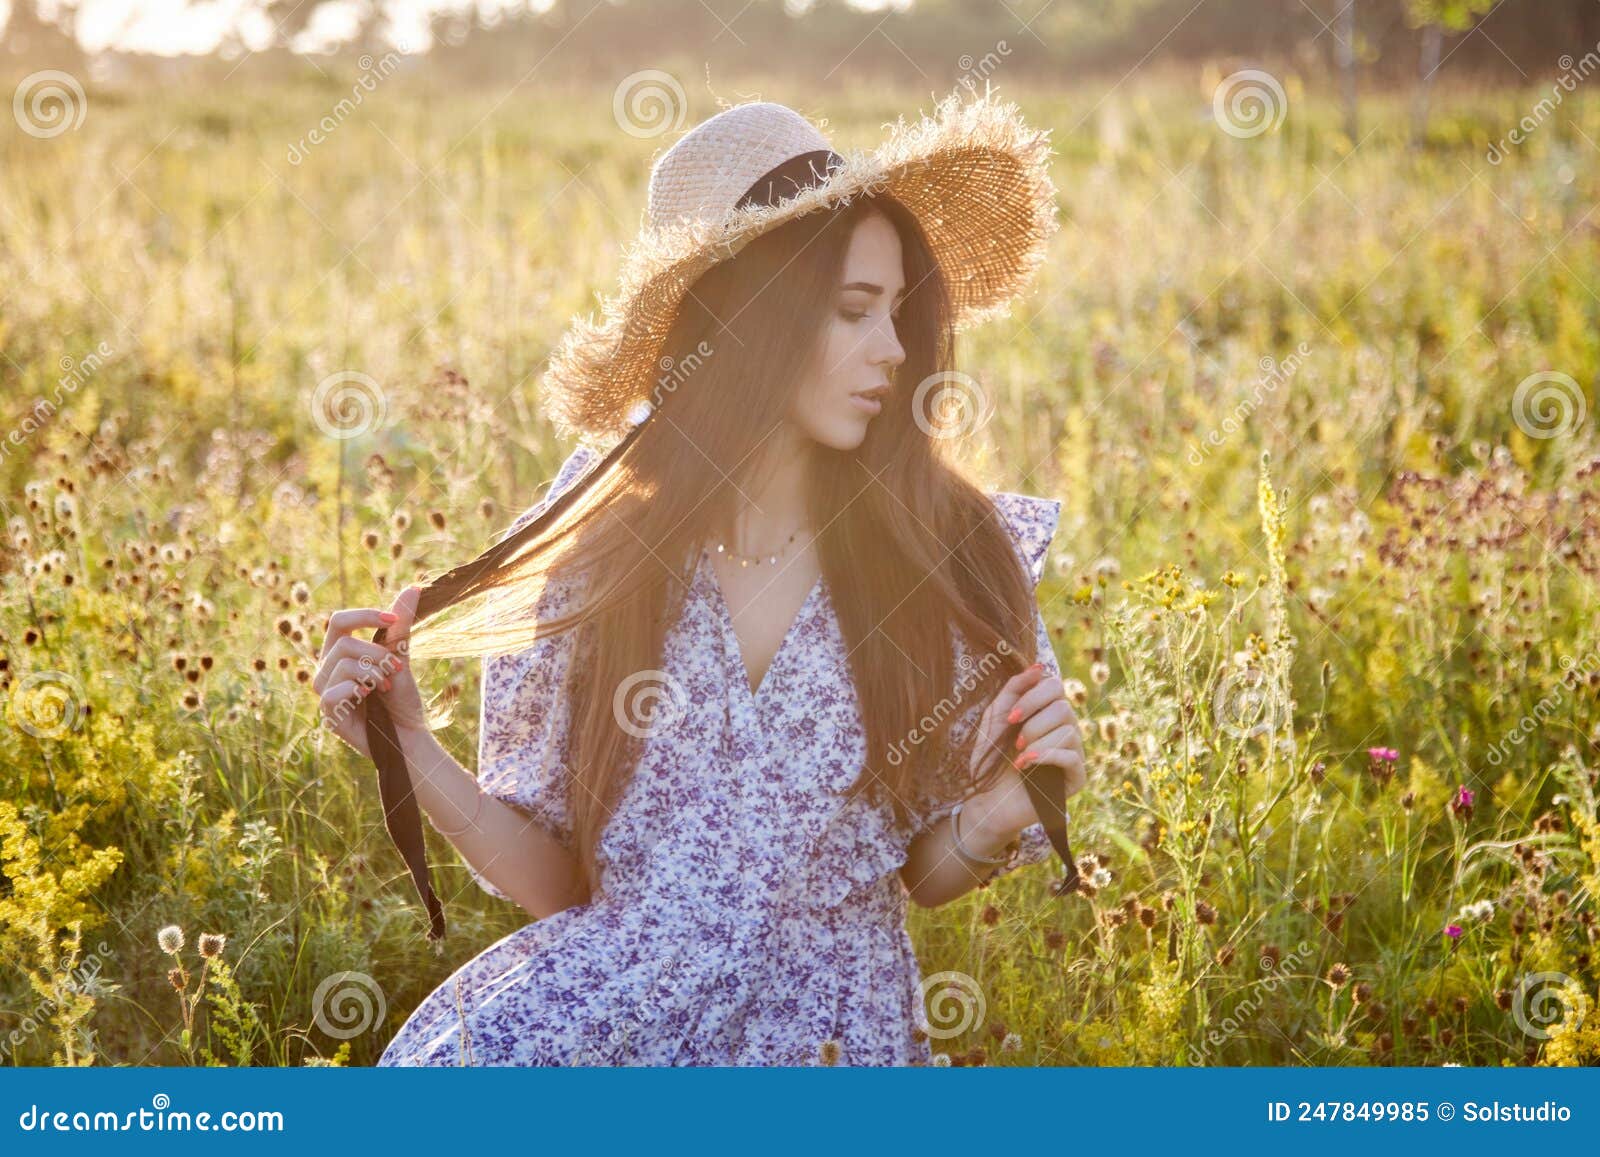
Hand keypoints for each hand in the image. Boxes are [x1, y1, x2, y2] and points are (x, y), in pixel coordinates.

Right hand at [311, 585, 425, 758]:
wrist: (409, 734)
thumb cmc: (402, 698)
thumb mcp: (402, 655)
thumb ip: (400, 625)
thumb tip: (415, 587)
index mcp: (340, 653)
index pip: (338, 621)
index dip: (364, 616)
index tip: (393, 620)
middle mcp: (327, 670)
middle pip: (342, 642)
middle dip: (376, 652)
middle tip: (396, 668)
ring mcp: (325, 692)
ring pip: (342, 663)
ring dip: (373, 672)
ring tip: (386, 687)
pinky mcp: (328, 714)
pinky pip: (335, 690)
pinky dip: (358, 690)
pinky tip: (370, 698)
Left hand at [967, 662, 1087, 832]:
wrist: (986, 800)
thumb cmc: (991, 758)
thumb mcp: (996, 717)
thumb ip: (1015, 688)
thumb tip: (1039, 665)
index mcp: (1048, 712)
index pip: (1056, 685)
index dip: (1034, 696)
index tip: (1010, 716)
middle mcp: (1066, 729)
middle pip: (1064, 707)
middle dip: (1034, 722)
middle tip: (1014, 740)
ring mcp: (1074, 753)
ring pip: (1069, 731)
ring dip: (1037, 741)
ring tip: (1019, 756)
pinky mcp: (1076, 778)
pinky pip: (1073, 757)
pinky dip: (1046, 756)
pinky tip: (1026, 765)